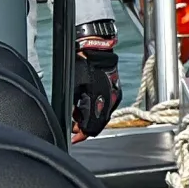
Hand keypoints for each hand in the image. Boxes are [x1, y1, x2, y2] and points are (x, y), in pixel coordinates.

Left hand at [72, 22, 121, 138]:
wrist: (96, 49)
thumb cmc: (82, 64)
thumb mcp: (72, 87)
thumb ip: (73, 107)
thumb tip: (72, 121)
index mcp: (100, 99)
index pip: (93, 125)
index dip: (82, 134)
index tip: (74, 138)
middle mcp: (111, 99)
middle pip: (99, 123)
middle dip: (85, 128)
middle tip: (74, 129)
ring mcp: (115, 96)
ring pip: (103, 116)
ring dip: (90, 119)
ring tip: (77, 116)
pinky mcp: (115, 92)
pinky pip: (106, 107)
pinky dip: (96, 110)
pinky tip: (86, 107)